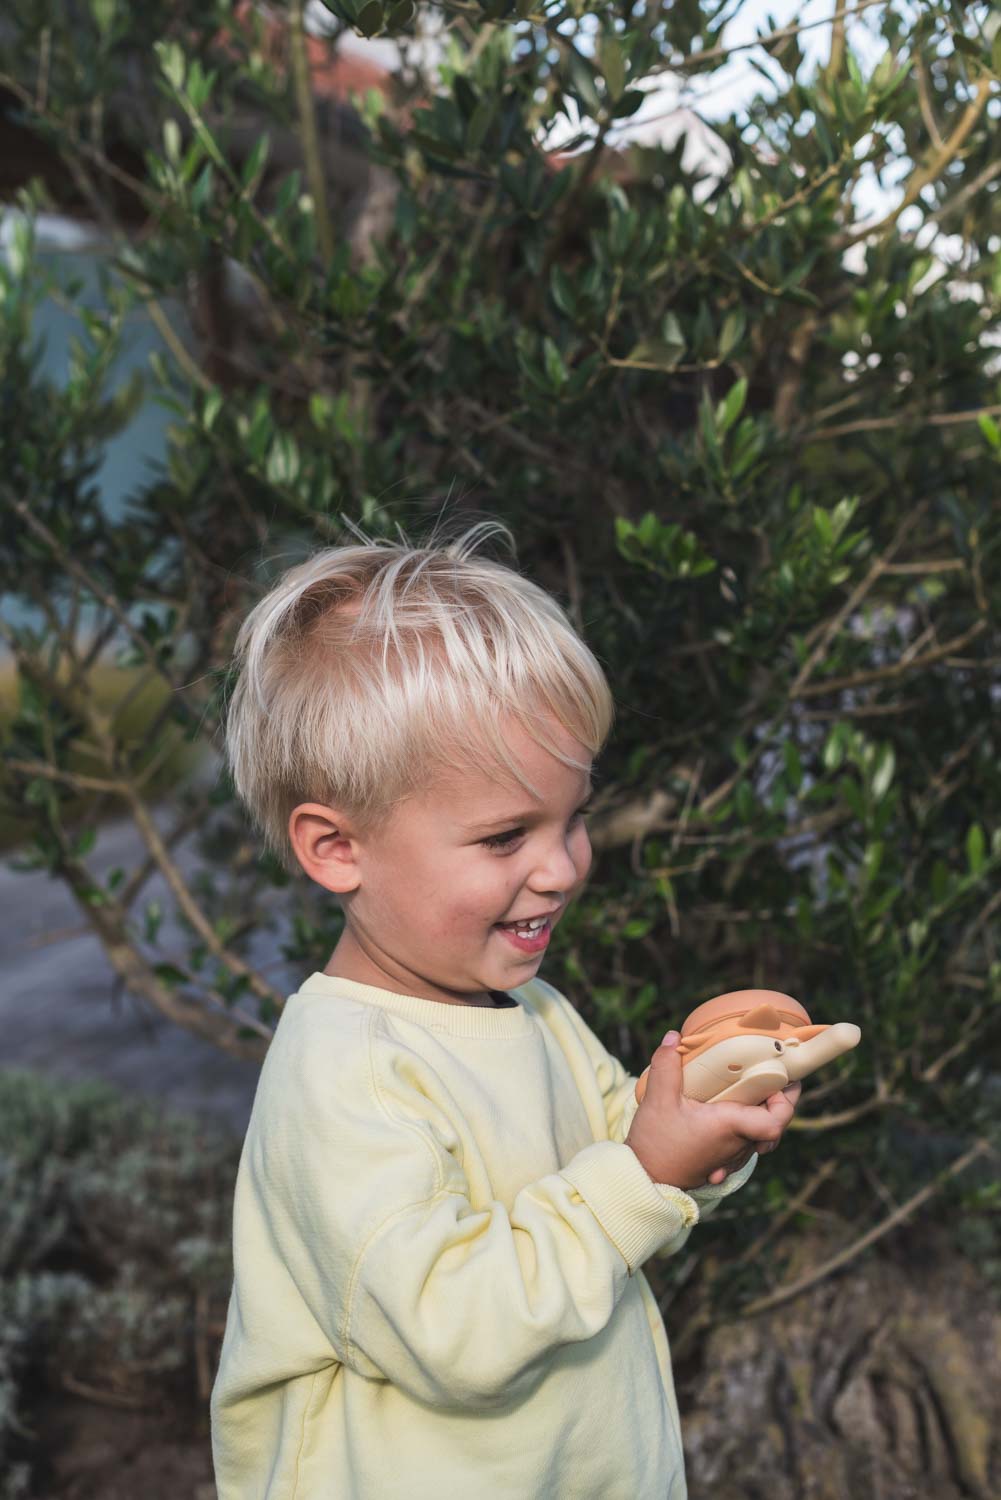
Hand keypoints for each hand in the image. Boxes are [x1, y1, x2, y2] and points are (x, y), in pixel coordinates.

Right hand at [625, 1033, 798, 1190]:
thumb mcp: (658, 1099)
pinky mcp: (722, 1161)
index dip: (785, 1100)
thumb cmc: (656, 1144)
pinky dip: (747, 1126)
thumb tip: (673, 1036)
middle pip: (775, 1124)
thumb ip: (666, 1065)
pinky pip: (747, 1143)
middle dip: (778, 1098)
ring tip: (751, 1086)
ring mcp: (731, 1155)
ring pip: (762, 1134)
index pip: (776, 1122)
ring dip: (762, 1112)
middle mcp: (737, 1143)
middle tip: (770, 1071)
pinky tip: (733, 1111)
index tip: (779, 1078)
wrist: (645, 1179)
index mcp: (730, 1126)